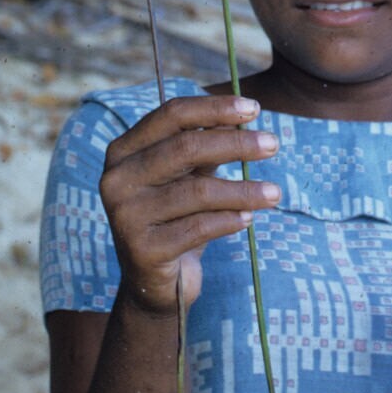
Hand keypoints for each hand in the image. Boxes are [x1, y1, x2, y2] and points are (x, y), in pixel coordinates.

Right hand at [99, 95, 279, 316]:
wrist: (156, 284)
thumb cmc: (175, 219)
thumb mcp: (187, 177)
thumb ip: (206, 147)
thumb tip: (244, 115)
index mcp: (124, 151)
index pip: (171, 115)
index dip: (214, 108)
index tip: (254, 109)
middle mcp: (117, 179)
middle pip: (185, 148)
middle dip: (235, 143)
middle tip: (273, 144)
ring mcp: (126, 216)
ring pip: (197, 191)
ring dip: (244, 190)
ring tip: (274, 194)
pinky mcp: (143, 250)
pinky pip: (199, 227)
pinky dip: (230, 221)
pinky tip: (249, 219)